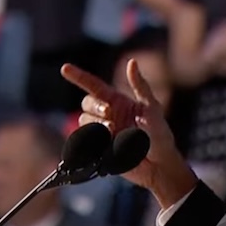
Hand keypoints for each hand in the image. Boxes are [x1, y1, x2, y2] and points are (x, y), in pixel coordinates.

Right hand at [62, 60, 195, 207]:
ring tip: (113, 132)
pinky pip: (85, 140)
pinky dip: (92, 140)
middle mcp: (106, 114)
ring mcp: (101, 132)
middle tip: (110, 115)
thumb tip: (132, 62)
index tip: (65, 68)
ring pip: (84, 122)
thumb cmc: (160, 134)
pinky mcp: (98, 148)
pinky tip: (107, 143)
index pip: (93, 85)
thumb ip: (140, 86)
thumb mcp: (152, 108)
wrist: (159, 164)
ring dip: (96, 125)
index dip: (78, 76)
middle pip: (87, 103)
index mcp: (117, 101)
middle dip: (95, 107)